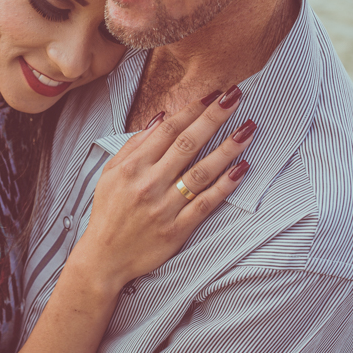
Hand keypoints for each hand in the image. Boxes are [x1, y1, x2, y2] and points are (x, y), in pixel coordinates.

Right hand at [78, 87, 254, 290]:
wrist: (104, 258)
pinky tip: (242, 168)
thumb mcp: (110, 174)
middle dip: (214, 117)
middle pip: (187, 144)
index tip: (213, 94)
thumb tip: (161, 118)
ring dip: (228, 148)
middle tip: (236, 96)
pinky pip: (206, 203)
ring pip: (202, 172)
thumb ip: (134, 145)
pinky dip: (225, 186)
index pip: (168, 130)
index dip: (192, 109)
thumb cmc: (108, 213)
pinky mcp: (178, 229)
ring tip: (248, 129)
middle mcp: (149, 184)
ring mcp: (165, 207)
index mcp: (132, 167)